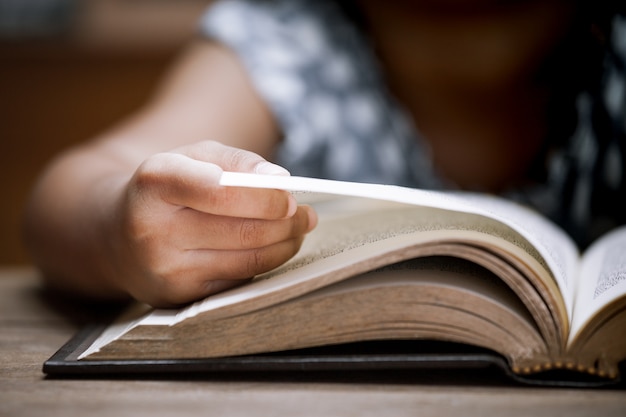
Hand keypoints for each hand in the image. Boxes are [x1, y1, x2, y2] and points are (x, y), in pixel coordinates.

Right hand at [107, 141, 316, 306]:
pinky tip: (274, 248)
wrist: (115, 235)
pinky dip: (265, 263)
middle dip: (287, 222)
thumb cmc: (166, 189)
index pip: (219, 190)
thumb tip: (279, 179)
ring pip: (247, 260)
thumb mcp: (192, 156)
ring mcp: (165, 268)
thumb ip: (236, 160)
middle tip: (307, 214)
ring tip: (298, 229)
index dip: (264, 196)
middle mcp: (153, 229)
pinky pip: (239, 280)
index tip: (290, 194)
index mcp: (155, 182)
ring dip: (285, 244)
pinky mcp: (177, 295)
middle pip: (243, 230)